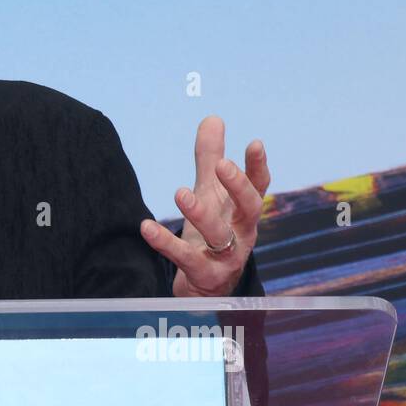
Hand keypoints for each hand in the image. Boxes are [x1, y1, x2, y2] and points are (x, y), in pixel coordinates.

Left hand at [138, 115, 269, 296]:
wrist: (206, 287)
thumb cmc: (213, 232)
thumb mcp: (210, 193)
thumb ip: (210, 158)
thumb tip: (213, 118)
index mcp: (243, 212)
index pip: (258, 187)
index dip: (258, 167)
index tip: (255, 143)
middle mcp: (241, 234)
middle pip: (249, 209)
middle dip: (238, 187)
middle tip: (222, 165)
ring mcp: (226, 257)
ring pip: (220, 235)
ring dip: (201, 213)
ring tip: (180, 192)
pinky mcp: (204, 276)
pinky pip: (186, 259)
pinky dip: (166, 244)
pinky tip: (146, 227)